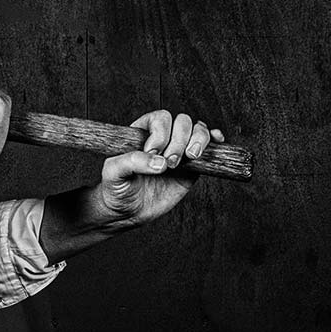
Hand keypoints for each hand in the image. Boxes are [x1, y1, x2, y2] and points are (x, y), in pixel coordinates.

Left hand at [94, 109, 223, 225]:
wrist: (126, 212)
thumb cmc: (116, 189)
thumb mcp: (113, 173)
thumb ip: (132, 162)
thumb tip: (160, 163)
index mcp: (143, 132)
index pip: (160, 119)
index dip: (161, 134)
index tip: (153, 153)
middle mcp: (164, 137)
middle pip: (183, 121)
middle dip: (180, 141)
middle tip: (170, 163)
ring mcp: (179, 150)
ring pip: (198, 130)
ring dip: (198, 140)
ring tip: (189, 158)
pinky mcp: (192, 166)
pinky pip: (208, 147)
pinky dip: (214, 141)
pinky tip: (217, 142)